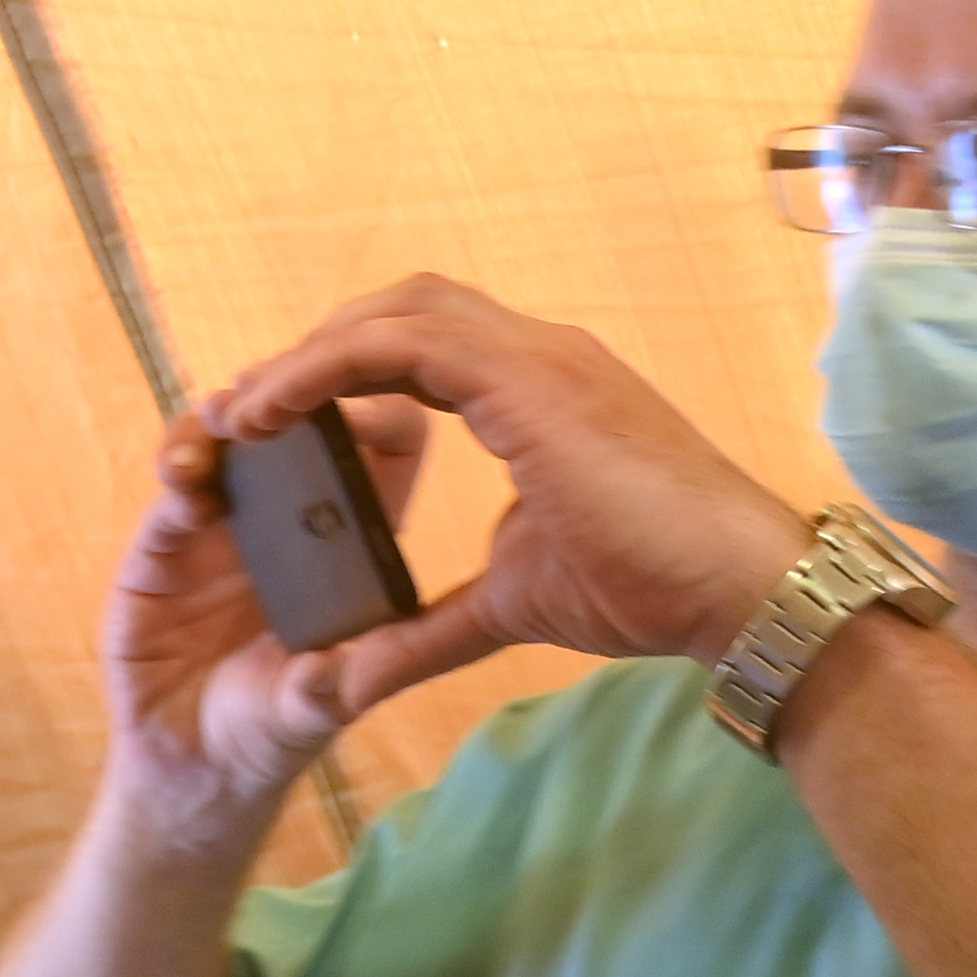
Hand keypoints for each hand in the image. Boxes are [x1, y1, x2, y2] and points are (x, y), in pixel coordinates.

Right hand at [87, 394, 447, 855]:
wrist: (193, 768)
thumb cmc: (273, 731)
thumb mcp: (314, 711)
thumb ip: (326, 688)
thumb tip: (341, 667)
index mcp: (353, 536)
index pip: (384, 442)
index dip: (378, 414)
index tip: (360, 413)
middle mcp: (291, 516)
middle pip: (302, 415)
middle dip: (292, 387)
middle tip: (278, 394)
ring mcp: (224, 523)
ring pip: (231, 435)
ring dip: (228, 417)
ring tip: (226, 422)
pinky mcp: (164, 545)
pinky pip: (175, 489)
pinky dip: (181, 473)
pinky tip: (186, 483)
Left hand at [206, 275, 813, 691]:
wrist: (736, 590)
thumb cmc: (651, 590)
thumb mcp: (511, 605)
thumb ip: (434, 625)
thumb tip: (364, 667)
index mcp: (538, 391)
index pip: (421, 347)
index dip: (343, 371)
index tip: (274, 424)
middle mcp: (539, 356)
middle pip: (400, 308)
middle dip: (313, 350)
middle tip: (242, 412)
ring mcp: (540, 360)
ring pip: (395, 312)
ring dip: (305, 355)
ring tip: (240, 413)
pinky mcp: (533, 383)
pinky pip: (403, 346)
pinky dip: (329, 368)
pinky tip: (275, 414)